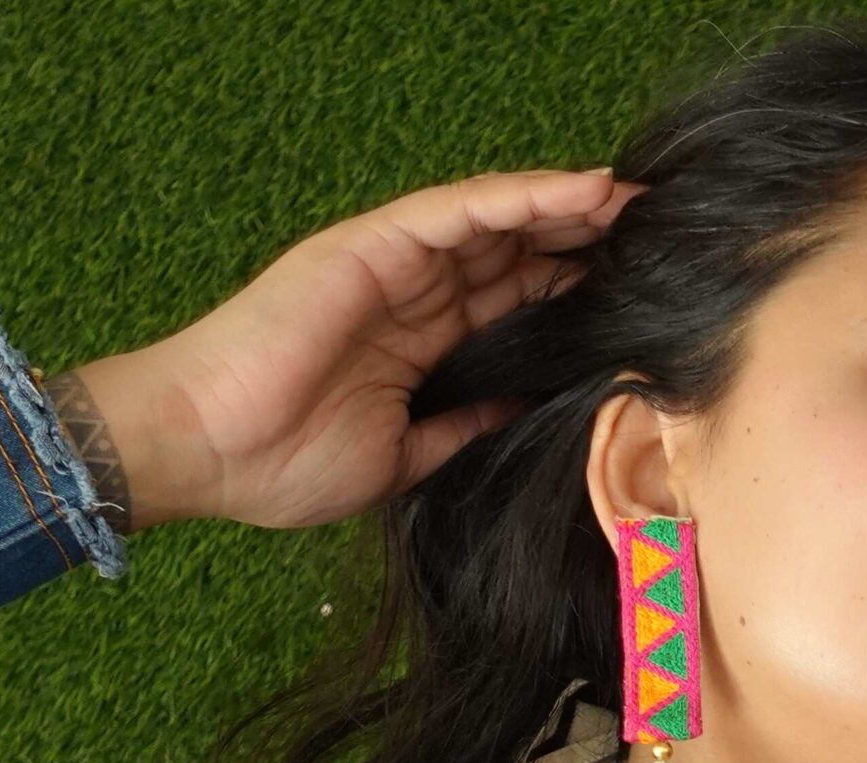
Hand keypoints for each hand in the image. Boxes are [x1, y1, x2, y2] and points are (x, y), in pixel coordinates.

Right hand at [89, 167, 646, 531]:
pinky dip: (521, 196)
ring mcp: (393, 265)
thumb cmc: (282, 465)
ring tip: (636, 203)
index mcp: (421, 344)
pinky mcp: (373, 245)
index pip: (513, 305)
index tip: (637, 296)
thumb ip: (463, 426)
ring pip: (498, 221)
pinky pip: (460, 210)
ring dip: (569, 209)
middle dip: (586, 244)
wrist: (207, 451)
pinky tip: (579, 192)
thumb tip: (526, 412)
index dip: (573, 293)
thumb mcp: (404, 458)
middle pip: (516, 255)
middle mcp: (413, 296)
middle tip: (658, 239)